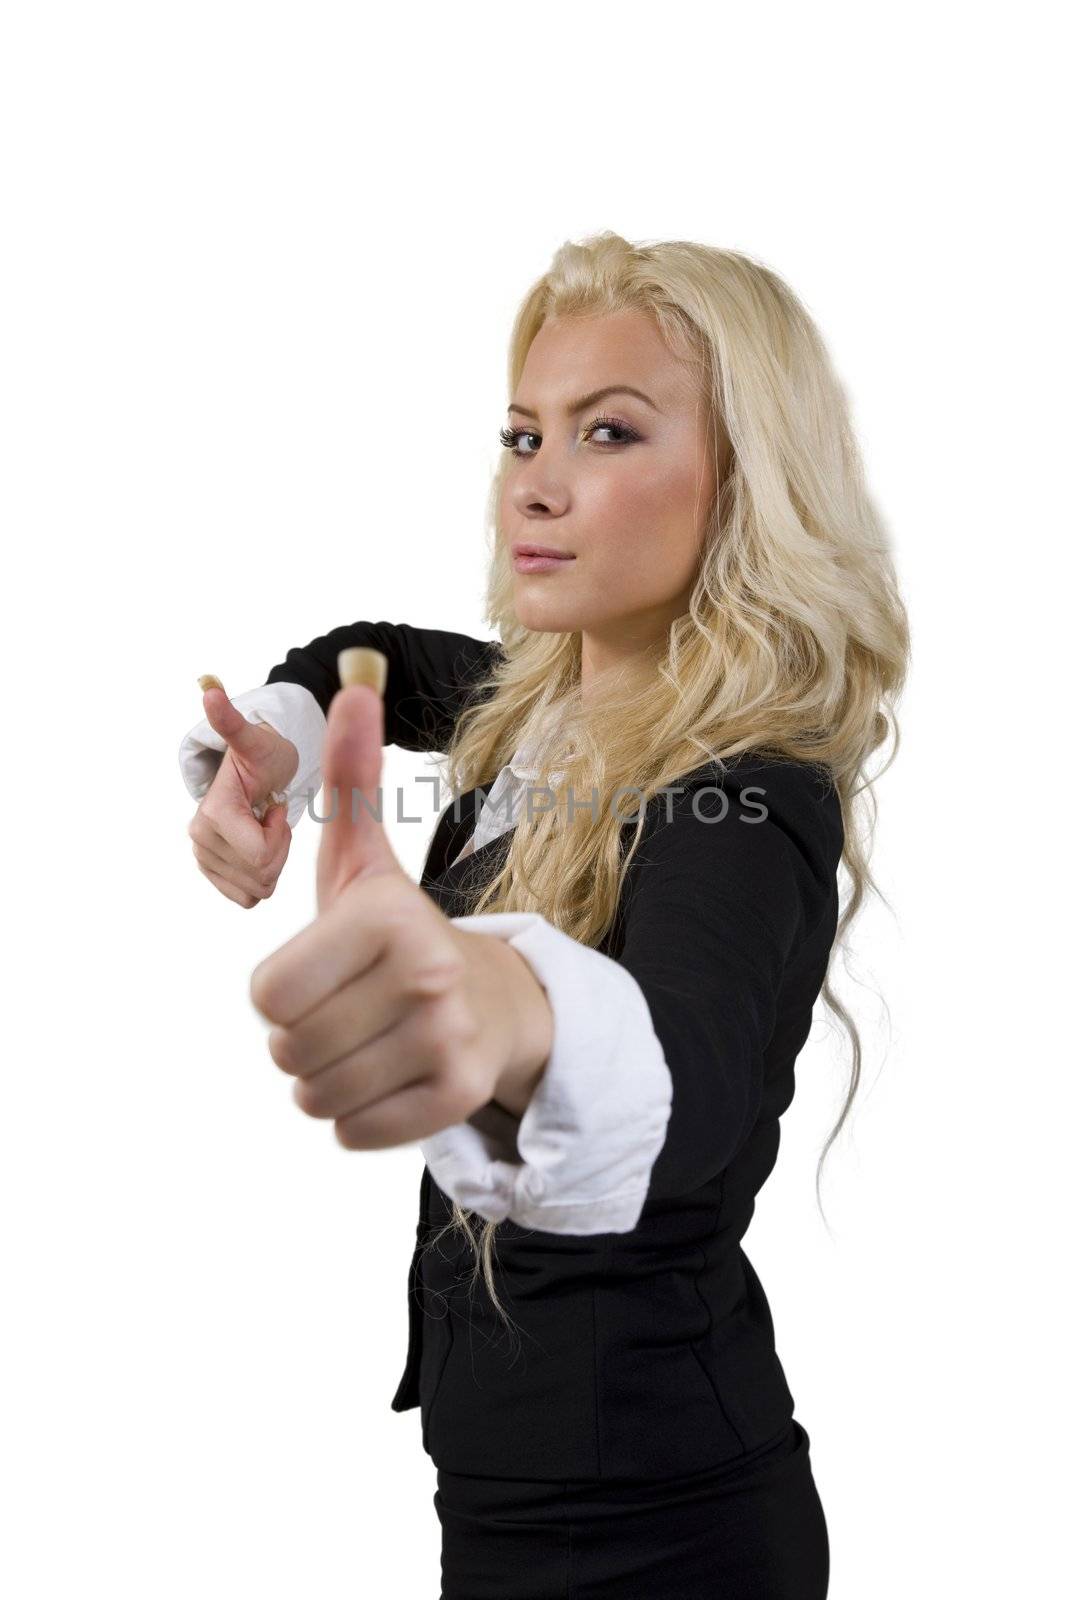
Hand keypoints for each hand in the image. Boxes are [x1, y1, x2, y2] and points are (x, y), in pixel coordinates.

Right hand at [187, 678, 299, 907]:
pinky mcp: (213, 874)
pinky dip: (261, 876)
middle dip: (278, 848)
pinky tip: (259, 846)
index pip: (260, 857)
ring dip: (272, 860)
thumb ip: (232, 721)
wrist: (256, 768)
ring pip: (257, 889)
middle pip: (261, 875)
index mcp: (212, 815)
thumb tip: (209, 690)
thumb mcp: (256, 739)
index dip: (279, 835)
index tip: (275, 806)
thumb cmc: (263, 753)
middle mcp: (200, 840)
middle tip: (270, 814)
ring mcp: (204, 859)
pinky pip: (247, 897)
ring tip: (264, 826)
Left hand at [248, 664, 552, 1149]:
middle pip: (286, 1050)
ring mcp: (448, 1038)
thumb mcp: (366, 863)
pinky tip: (389, 1078)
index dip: (279, 992)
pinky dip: (356, 1117)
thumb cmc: (403, 935)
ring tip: (367, 1044)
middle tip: (347, 1012)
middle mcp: (424, 974)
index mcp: (387, 914)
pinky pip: (353, 1133)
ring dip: (324, 1080)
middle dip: (300, 1039)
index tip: (324, 973)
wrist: (501, 1001)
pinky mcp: (458, 1095)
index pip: (266, 996)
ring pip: (315, 1097)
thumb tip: (351, 681)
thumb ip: (350, 779)